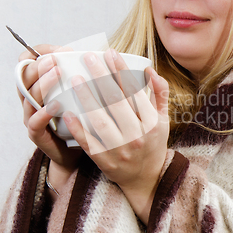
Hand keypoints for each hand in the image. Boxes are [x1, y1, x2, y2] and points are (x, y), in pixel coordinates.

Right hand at [18, 44, 82, 194]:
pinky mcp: (36, 135)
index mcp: (41, 86)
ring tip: (57, 73)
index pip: (29, 62)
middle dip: (40, 64)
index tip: (57, 48)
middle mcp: (32, 99)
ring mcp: (32, 116)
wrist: (74, 153)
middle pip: (25, 76)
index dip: (38, 52)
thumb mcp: (82, 95)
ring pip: (29, 96)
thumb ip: (85, 76)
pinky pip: (34, 122)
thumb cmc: (80, 120)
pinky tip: (55, 104)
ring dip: (42, 83)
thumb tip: (102, 55)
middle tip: (55, 58)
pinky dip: (43, 112)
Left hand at [62, 49, 169, 223]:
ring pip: (100, 120)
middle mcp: (136, 136)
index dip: (121, 71)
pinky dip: (78, 128)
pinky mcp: (103, 160)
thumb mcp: (163, 120)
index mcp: (151, 124)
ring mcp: (119, 150)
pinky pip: (89, 142)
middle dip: (101, 77)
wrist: (146, 179)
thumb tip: (151, 70)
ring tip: (76, 79)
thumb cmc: (153, 144)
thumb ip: (159, 95)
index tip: (110, 53)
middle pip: (116, 102)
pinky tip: (69, 112)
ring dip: (87, 98)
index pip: (135, 92)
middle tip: (88, 58)